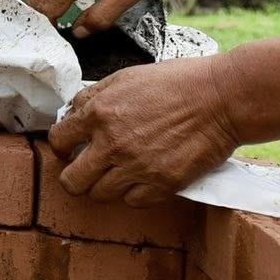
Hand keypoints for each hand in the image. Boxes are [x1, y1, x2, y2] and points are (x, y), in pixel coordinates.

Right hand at [28, 0, 176, 36]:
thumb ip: (102, 16)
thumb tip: (78, 33)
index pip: (47, 10)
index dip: (46, 32)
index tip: (50, 50)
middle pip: (36, 1)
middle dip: (39, 23)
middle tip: (49, 45)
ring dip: (46, 11)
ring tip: (56, 32)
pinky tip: (64, 11)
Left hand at [47, 55, 242, 204]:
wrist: (221, 97)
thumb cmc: (177, 82)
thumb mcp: (126, 77)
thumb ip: (94, 97)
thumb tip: (72, 114)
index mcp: (100, 113)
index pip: (58, 140)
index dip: (61, 146)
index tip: (70, 148)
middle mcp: (113, 143)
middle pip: (72, 181)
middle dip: (75, 177)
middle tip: (88, 170)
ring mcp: (137, 167)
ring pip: (100, 195)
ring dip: (106, 185)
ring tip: (119, 173)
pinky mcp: (162, 184)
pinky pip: (133, 202)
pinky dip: (134, 193)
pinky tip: (142, 178)